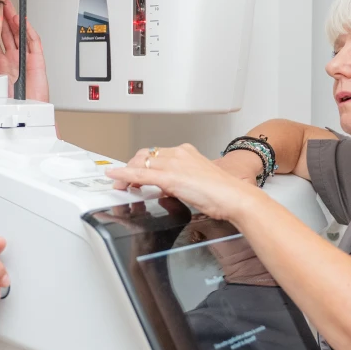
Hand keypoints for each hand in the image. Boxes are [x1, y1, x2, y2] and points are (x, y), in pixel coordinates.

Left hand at [0, 0, 48, 101]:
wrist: (24, 115)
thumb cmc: (9, 105)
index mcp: (2, 66)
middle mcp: (14, 61)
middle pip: (9, 35)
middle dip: (4, 20)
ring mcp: (25, 60)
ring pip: (20, 35)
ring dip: (15, 21)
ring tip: (9, 7)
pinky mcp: (37, 63)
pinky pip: (33, 43)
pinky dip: (28, 32)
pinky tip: (22, 21)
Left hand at [105, 144, 261, 222]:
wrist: (234, 197)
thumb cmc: (223, 193)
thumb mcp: (197, 181)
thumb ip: (181, 181)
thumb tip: (167, 188)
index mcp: (186, 152)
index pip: (157, 153)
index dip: (142, 163)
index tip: (135, 171)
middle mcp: (179, 153)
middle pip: (145, 156)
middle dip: (131, 167)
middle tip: (124, 181)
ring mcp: (174, 164)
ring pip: (141, 164)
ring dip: (126, 174)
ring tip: (120, 185)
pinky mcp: (170, 177)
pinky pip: (140, 174)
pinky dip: (124, 175)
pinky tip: (116, 178)